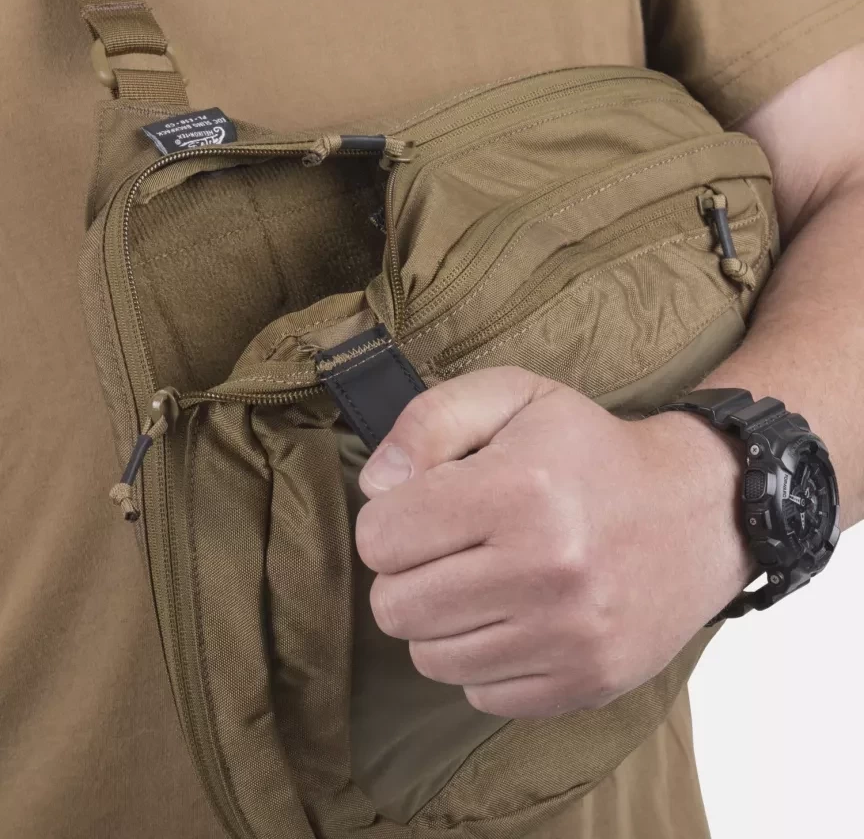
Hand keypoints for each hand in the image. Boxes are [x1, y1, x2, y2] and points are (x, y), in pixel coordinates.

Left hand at [355, 367, 751, 718]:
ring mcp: (571, 638)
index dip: (390, 520)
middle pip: (395, 607)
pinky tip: (515, 617)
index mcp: (519, 491)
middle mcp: (546, 572)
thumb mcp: (513, 396)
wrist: (697, 511)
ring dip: (442, 620)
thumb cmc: (589, 452)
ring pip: (429, 659)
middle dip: (408, 573)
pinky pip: (479, 695)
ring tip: (485, 580)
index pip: (380, 538)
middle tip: (453, 547)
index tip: (427, 508)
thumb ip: (429, 421)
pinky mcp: (587, 683)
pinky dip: (482, 658)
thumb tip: (375, 485)